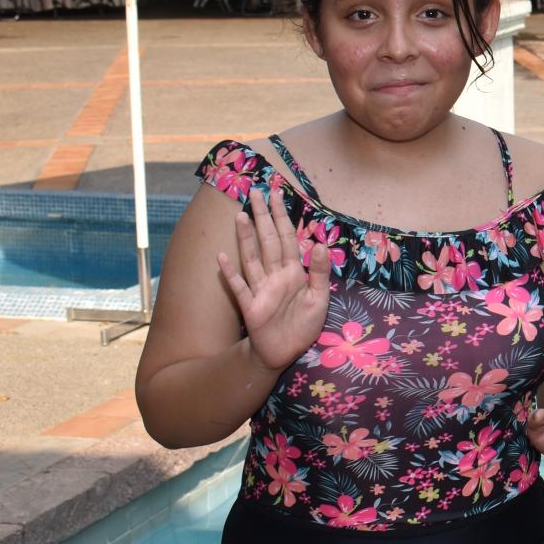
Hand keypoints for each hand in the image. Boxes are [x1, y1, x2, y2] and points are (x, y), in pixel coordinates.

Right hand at [217, 184, 331, 374]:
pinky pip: (239, 287)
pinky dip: (231, 273)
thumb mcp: (320, 298)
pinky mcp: (251, 307)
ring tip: (241, 216)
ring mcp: (261, 289)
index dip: (283, 217)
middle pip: (268, 241)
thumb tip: (321, 243)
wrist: (285, 352)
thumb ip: (320, 272)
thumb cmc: (302, 325)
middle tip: (256, 192)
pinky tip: (222, 257)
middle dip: (263, 217)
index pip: (288, 238)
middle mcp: (275, 276)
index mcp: (294, 272)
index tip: (278, 194)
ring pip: (252, 258)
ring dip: (246, 238)